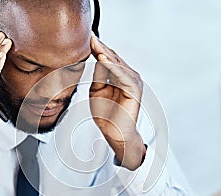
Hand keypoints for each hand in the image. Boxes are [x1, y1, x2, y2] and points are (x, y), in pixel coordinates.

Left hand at [90, 33, 145, 169]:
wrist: (114, 133)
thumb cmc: (107, 115)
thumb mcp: (97, 91)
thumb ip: (98, 76)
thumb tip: (96, 60)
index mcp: (120, 76)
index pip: (108, 58)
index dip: (97, 48)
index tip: (86, 38)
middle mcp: (129, 77)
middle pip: (113, 58)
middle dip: (101, 47)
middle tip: (89, 36)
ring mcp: (133, 82)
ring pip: (117, 64)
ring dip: (106, 54)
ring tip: (95, 44)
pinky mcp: (134, 90)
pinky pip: (122, 75)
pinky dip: (112, 67)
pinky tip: (103, 60)